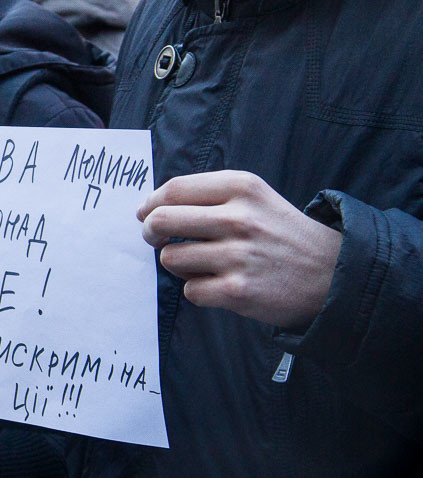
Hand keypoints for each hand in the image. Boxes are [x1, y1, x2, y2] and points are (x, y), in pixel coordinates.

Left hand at [138, 170, 341, 327]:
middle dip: (150, 232)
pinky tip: (220, 285)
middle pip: (161, 220)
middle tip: (156, 239)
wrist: (332, 274)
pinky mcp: (238, 290)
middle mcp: (238, 218)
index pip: (173, 190)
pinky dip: (198, 290)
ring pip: (171, 258)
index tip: (145, 214)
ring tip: (202, 264)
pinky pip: (190, 290)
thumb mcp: (254, 198)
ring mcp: (238, 255)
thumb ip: (207, 197)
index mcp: (240, 187)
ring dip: (179, 263)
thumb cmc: (281, 234)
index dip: (150, 204)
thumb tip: (150, 208)